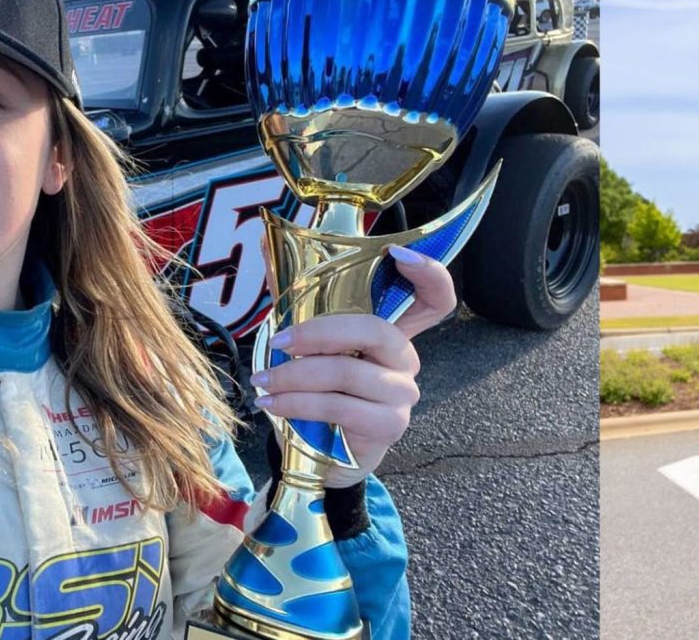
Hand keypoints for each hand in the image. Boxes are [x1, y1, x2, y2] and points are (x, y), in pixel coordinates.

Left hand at [252, 245, 455, 486]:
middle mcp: (406, 359)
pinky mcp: (388, 425)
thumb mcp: (310, 343)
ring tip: (262, 378)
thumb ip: (294, 298)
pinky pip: (339, 406)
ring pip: (348, 372)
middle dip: (320, 332)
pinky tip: (272, 403)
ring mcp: (402, 393)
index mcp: (394, 332)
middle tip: (278, 339)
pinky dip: (297, 403)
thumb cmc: (320, 391)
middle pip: (377, 330)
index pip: (436, 298)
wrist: (322, 454)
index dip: (429, 273)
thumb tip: (264, 244)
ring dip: (295, 374)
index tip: (398, 254)